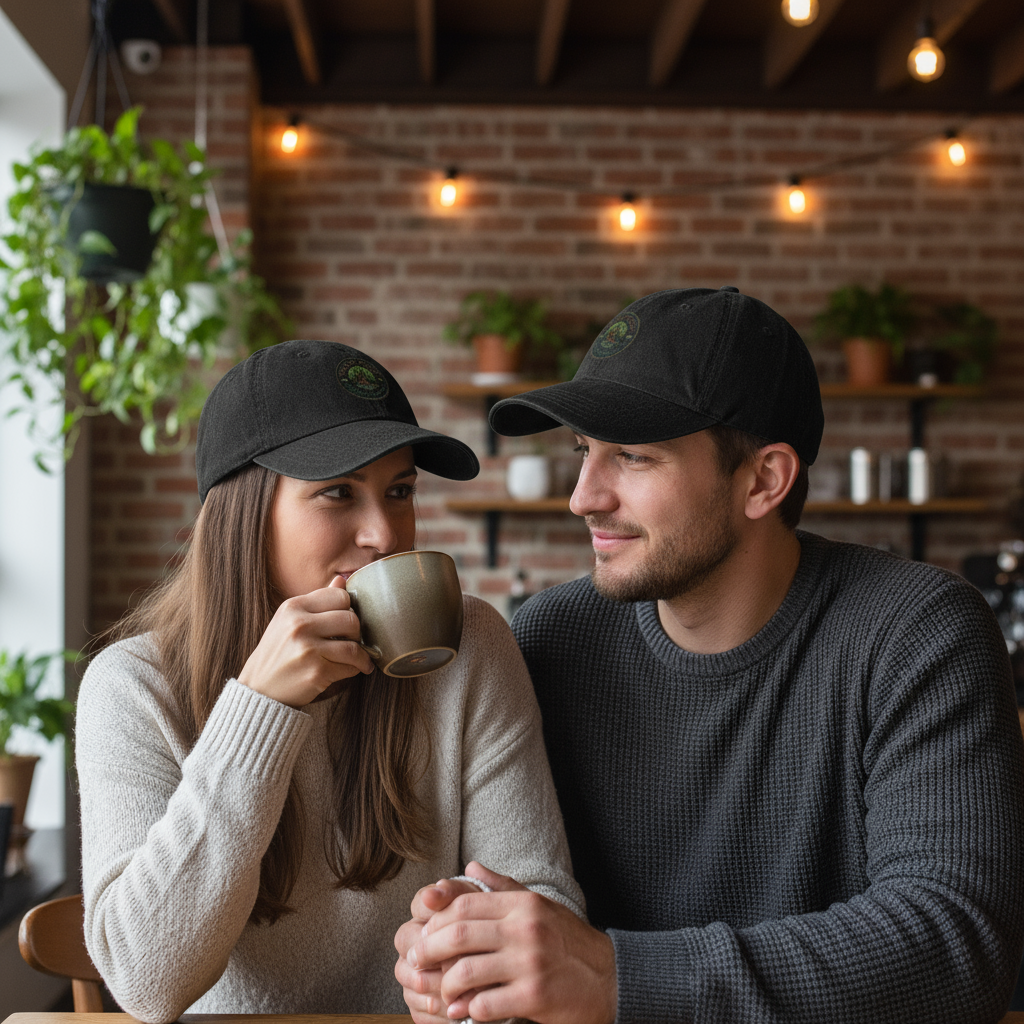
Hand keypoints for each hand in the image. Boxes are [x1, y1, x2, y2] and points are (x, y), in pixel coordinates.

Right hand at [237, 575, 372, 707]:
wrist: (260, 690)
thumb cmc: (278, 653)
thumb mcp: (289, 621)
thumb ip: (317, 602)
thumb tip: (342, 580)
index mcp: (293, 607)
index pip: (339, 595)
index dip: (348, 608)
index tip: (346, 621)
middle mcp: (299, 625)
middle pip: (351, 619)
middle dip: (356, 633)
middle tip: (353, 642)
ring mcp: (308, 649)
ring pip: (354, 646)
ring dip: (362, 655)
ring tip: (360, 659)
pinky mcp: (316, 671)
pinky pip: (350, 667)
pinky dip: (356, 669)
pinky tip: (353, 670)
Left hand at [406, 861, 616, 1023]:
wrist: (610, 978)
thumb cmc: (568, 941)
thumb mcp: (539, 906)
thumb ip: (502, 886)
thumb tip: (468, 868)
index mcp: (523, 904)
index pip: (464, 904)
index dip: (436, 920)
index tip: (424, 934)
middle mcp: (525, 929)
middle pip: (458, 934)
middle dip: (429, 950)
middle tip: (416, 962)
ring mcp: (530, 963)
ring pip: (466, 971)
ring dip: (445, 986)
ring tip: (442, 993)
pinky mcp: (535, 997)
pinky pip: (485, 1004)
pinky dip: (468, 1010)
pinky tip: (464, 1012)